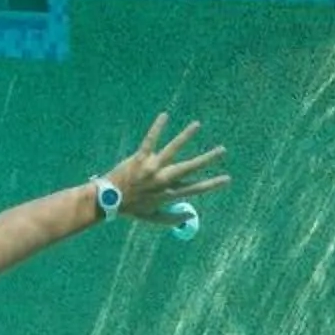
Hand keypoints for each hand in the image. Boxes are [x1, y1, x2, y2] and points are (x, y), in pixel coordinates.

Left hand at [102, 114, 230, 224]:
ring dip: (186, 136)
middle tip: (222, 150)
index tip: (227, 178)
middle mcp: (163, 181)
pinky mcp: (140, 158)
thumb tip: (191, 215)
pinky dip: (157, 127)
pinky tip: (165, 115)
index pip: (196, 189)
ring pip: (173, 149)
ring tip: (197, 125)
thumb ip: (172, 218)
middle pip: (190, 168)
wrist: (107, 200)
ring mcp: (152, 168)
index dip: (213, 184)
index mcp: (168, 195)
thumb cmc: (130, 209)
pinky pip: (150, 140)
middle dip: (208, 159)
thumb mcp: (152, 219)